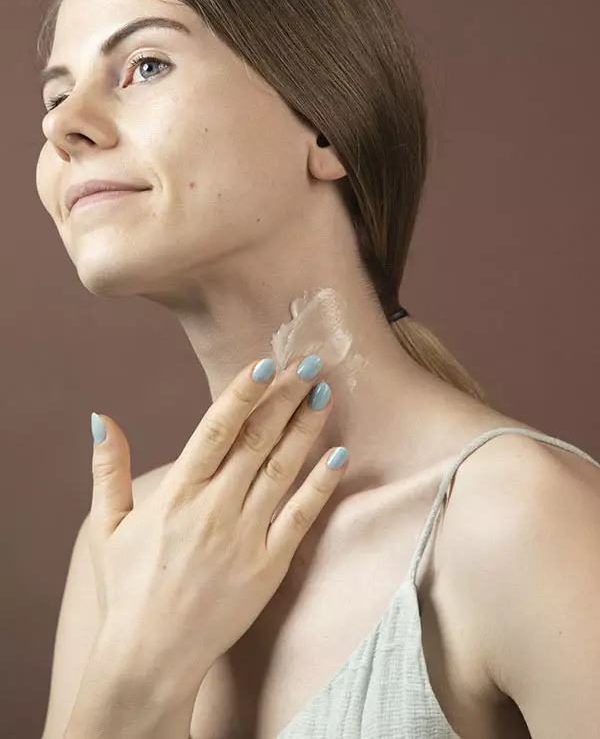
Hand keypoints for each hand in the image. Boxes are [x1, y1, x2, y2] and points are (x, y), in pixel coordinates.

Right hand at [87, 354, 346, 708]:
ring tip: (324, 395)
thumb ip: (109, 469)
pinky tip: (338, 456)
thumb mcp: (108, 526)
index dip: (242, 393)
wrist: (151, 657)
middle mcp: (214, 508)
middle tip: (310, 363)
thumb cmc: (129, 589)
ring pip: (282, 470)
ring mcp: (245, 536)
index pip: (215, 430)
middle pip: (257, 440)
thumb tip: (101, 418)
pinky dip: (320, 485)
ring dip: (306, 429)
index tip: (265, 362)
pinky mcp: (269, 565)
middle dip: (285, 397)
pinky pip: (299, 517)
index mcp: (178, 493)